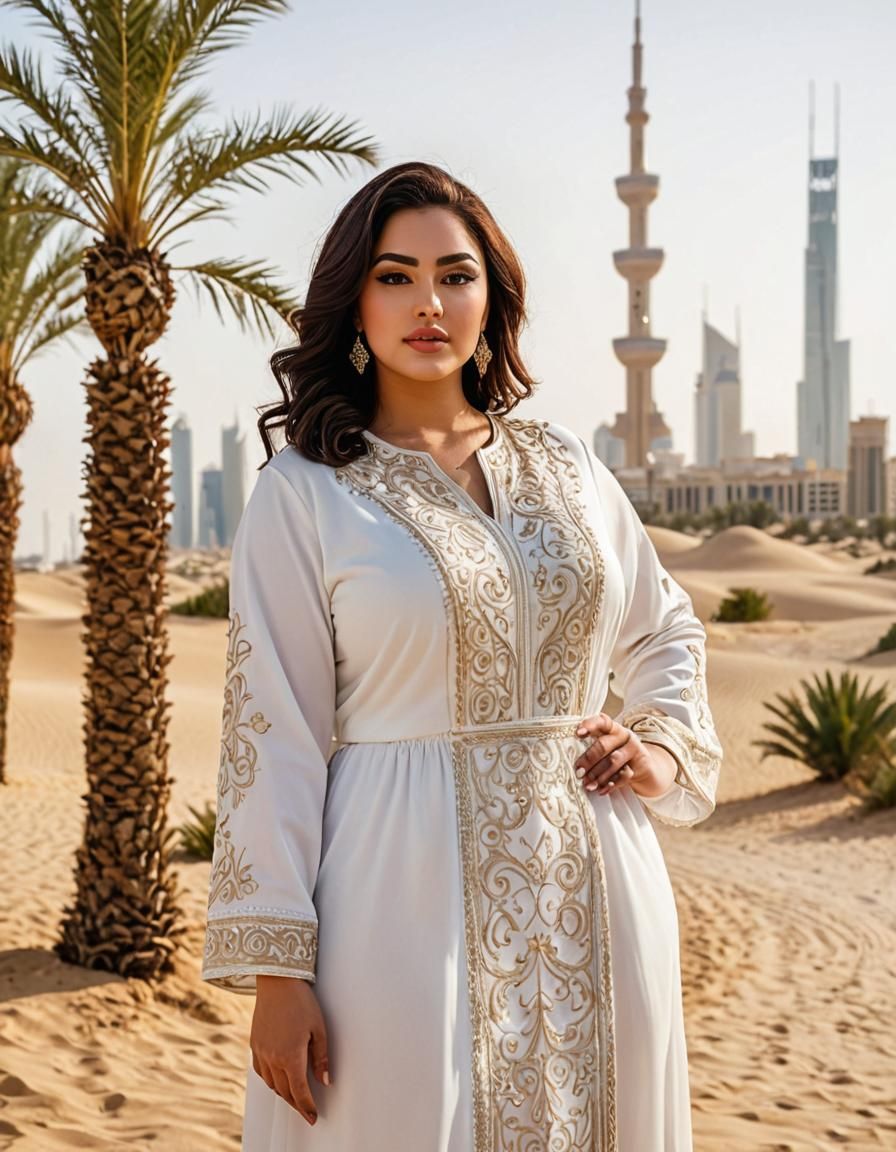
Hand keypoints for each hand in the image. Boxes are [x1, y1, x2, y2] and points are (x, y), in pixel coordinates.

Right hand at [251, 975, 330, 1125]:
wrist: (277, 981)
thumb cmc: (301, 1002)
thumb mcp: (319, 1029)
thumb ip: (321, 1058)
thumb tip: (325, 1081)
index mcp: (290, 1056)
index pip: (299, 1091)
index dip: (307, 1107)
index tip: (312, 1116)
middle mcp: (272, 1058)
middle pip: (284, 1091)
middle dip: (296, 1104)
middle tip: (306, 1111)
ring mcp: (261, 1052)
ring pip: (271, 1083)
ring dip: (283, 1093)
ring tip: (294, 1096)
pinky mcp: (254, 1044)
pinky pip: (261, 1071)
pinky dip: (270, 1080)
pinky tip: (277, 1079)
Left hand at [573, 712, 677, 797]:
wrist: (641, 766)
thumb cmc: (615, 753)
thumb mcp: (607, 746)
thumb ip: (592, 749)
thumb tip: (574, 764)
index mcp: (612, 728)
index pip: (602, 721)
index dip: (590, 725)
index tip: (578, 733)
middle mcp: (623, 736)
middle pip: (604, 745)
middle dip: (589, 759)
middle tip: (578, 771)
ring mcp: (633, 750)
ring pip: (613, 761)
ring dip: (598, 774)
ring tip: (587, 785)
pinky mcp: (640, 765)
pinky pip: (624, 775)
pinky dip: (611, 784)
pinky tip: (601, 790)